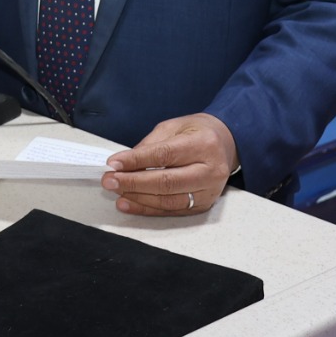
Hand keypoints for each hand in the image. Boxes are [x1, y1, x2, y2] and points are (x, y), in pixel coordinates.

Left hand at [102, 113, 238, 215]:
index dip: (137, 160)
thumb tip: (125, 163)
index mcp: (204, 144)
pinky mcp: (204, 205)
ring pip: (168, 200)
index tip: (114, 163)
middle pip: (167, 181)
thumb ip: (151, 144)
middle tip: (110, 180)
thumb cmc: (197, 132)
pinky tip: (129, 203)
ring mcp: (209, 191)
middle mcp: (211, 170)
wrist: (226, 143)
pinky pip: (172, 210)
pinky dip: (147, 209)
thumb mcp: (174, 126)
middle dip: (133, 182)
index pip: (165, 155)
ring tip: (116, 192)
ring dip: (138, 198)